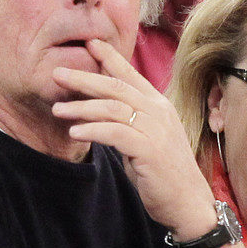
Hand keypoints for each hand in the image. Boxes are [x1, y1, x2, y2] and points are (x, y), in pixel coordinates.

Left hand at [56, 39, 217, 236]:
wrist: (189, 203)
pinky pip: (115, 133)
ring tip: (57, 109)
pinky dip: (93, 130)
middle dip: (84, 78)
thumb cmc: (164, 174)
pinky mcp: (150, 150)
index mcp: (159, 106)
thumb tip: (104, 113)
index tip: (89, 44)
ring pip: (113, 108)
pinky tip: (75, 132)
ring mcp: (156, 130)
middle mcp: (159, 112)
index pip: (131, 75)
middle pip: (116, 86)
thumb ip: (129, 123)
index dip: (110, 57)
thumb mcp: (146, 140)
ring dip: (81, 107)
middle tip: (57, 74)